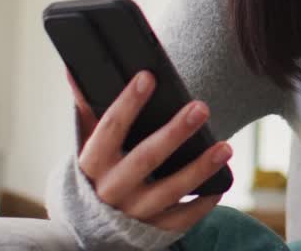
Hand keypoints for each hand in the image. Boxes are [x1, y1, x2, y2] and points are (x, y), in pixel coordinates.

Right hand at [68, 69, 231, 231]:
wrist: (85, 227)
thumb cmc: (94, 173)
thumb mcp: (87, 144)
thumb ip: (87, 109)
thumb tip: (75, 69)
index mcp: (92, 165)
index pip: (109, 129)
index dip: (128, 103)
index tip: (148, 77)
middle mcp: (111, 191)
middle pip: (145, 159)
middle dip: (174, 133)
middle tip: (201, 108)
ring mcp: (132, 213)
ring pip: (168, 191)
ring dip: (199, 169)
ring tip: (225, 147)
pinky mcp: (152, 231)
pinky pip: (181, 219)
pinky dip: (202, 204)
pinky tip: (221, 184)